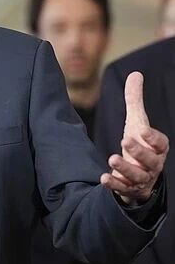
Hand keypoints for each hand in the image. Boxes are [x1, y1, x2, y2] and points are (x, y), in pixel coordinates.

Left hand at [100, 71, 168, 203]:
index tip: (142, 130)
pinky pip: (124, 189)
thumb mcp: (137, 122)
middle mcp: (153, 164)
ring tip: (111, 158)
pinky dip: (115, 185)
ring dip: (125, 168)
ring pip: (137, 176)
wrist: (140, 175)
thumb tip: (135, 74)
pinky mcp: (130, 189)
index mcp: (157, 148)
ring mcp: (142, 178)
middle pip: (150, 160)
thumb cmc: (140, 145)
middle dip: (139, 151)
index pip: (161, 144)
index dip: (153, 138)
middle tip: (124, 140)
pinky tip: (104, 179)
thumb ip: (135, 101)